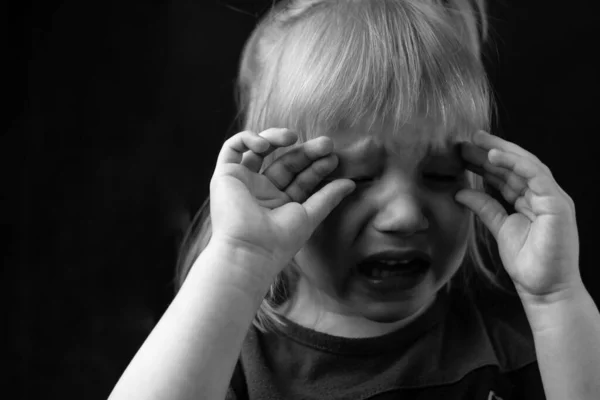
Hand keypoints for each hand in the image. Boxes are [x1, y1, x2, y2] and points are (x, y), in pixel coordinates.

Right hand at [209, 128, 354, 276]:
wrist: (248, 251)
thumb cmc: (279, 241)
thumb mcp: (309, 216)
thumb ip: (328, 198)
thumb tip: (351, 183)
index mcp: (279, 204)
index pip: (301, 178)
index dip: (317, 166)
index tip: (333, 158)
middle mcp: (260, 192)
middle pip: (284, 162)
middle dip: (305, 151)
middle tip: (326, 143)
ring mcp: (242, 183)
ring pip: (259, 150)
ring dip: (276, 138)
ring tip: (293, 137)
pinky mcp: (224, 176)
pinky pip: (232, 148)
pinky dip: (248, 139)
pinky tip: (265, 145)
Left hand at [456, 131, 580, 302]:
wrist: (544, 289)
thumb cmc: (527, 262)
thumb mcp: (500, 227)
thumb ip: (484, 208)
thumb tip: (459, 192)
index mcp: (531, 201)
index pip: (507, 175)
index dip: (485, 163)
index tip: (462, 152)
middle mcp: (543, 196)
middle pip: (515, 167)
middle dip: (491, 151)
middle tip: (466, 140)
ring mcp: (553, 198)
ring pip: (526, 165)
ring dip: (501, 151)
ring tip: (476, 141)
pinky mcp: (558, 204)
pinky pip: (535, 176)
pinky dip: (515, 163)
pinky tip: (494, 155)